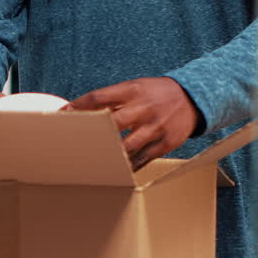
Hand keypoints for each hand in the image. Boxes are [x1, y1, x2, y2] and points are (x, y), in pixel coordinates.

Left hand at [66, 77, 201, 169]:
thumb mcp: (136, 87)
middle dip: (92, 133)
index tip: (62, 115)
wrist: (195, 96)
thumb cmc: (156, 93)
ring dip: (110, 154)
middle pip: (112, 122)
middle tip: (74, 143)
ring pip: (128, 145)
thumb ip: (112, 98)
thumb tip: (80, 111)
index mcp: (133, 90)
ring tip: (93, 161)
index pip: (99, 97)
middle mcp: (144, 107)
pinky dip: (129, 165)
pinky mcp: (167, 142)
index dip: (78, 107)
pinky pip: (144, 158)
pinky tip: (117, 170)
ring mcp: (157, 126)